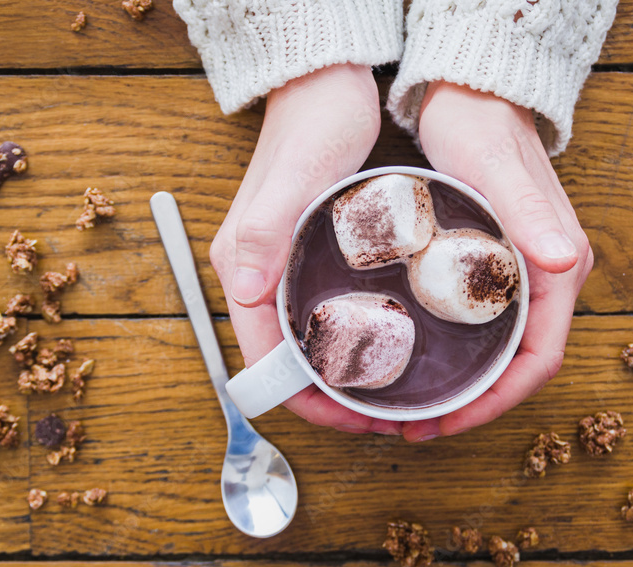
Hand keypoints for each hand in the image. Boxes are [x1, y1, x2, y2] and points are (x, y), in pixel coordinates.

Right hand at [209, 64, 399, 434]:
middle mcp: (254, 272)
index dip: (306, 400)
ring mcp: (277, 266)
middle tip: (385, 414)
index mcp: (243, 265)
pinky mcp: (301, 255)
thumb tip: (241, 295)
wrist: (324, 82)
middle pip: (285, 361)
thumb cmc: (314, 121)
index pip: (264, 360)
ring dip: (342, 374)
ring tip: (391, 392)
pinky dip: (349, 342)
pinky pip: (319, 315)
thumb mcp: (297, 175)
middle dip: (330, 397)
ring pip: (305, 343)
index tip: (356, 418)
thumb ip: (264, 233)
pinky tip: (386, 346)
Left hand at [402, 82, 593, 441]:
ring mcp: (524, 272)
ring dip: (466, 386)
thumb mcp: (497, 171)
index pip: (540, 359)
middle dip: (476, 404)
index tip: (448, 421)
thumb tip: (564, 262)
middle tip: (418, 425)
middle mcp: (549, 278)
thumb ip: (531, 216)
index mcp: (558, 269)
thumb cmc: (481, 125)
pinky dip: (459, 354)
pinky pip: (486, 327)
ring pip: (502, 351)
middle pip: (520, 366)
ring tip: (416, 407)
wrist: (472, 89)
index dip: (498, 401)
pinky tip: (421, 360)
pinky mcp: (498, 263)